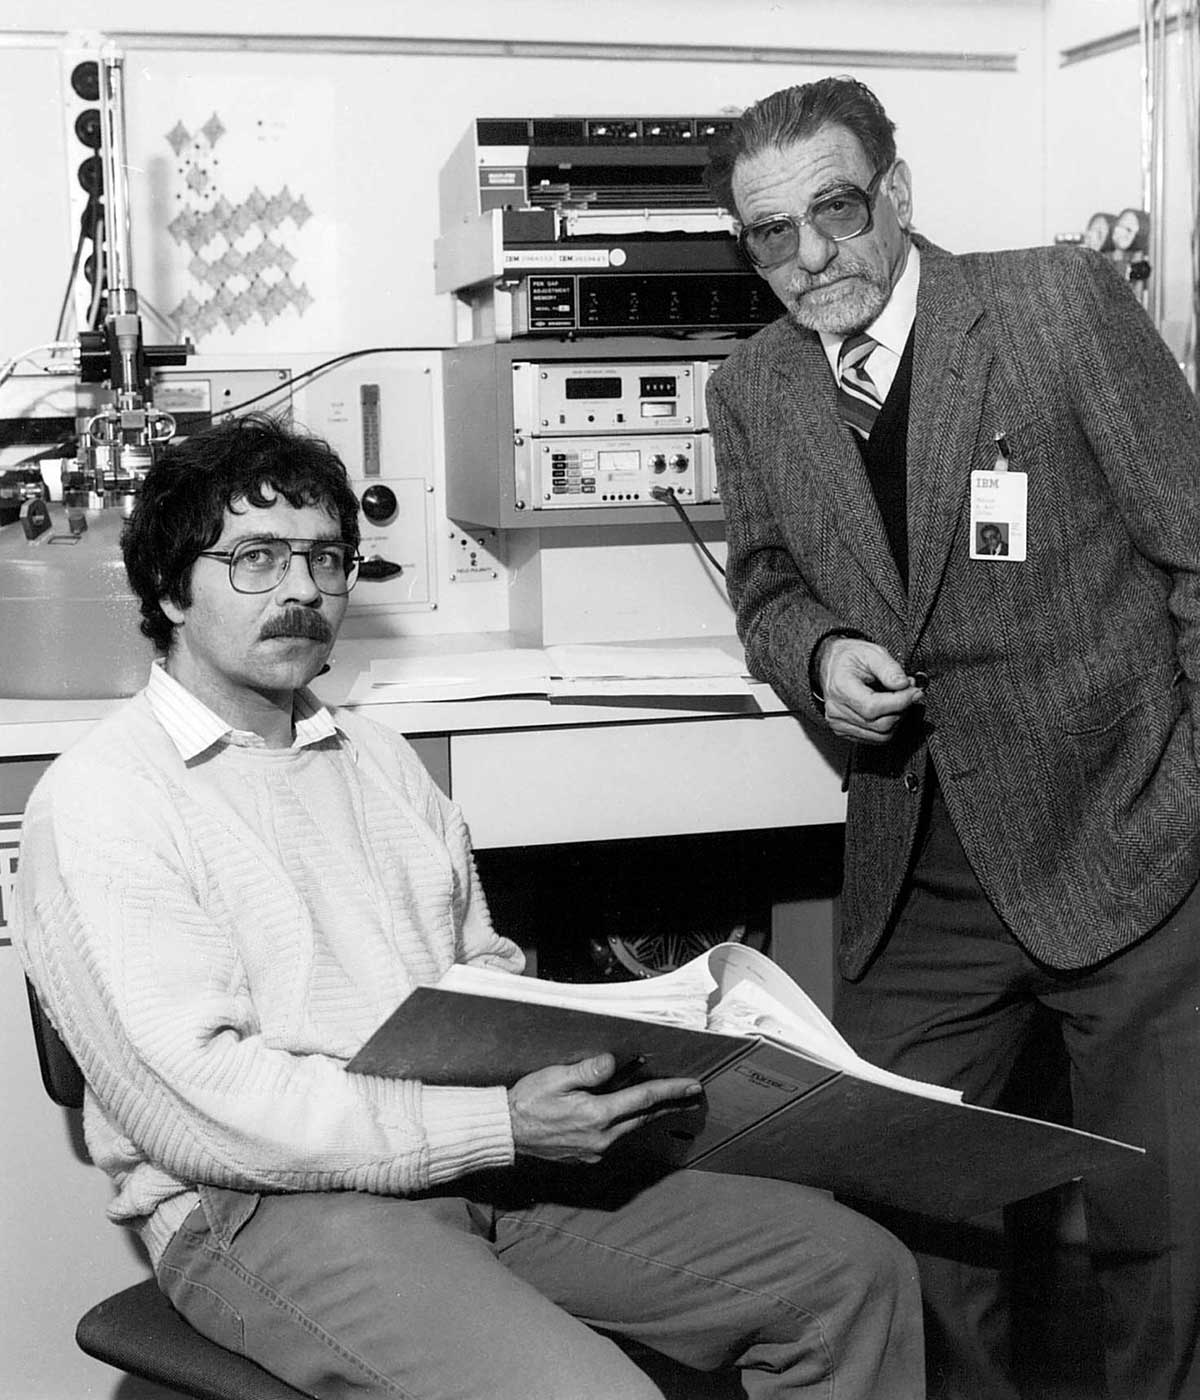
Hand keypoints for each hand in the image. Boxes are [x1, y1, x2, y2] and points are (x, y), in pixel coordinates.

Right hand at [507, 1054, 702, 1163]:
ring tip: (669, 1103)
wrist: (507, 1132)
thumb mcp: (556, 1077)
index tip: (692, 1085)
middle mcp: (602, 1137)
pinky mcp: (587, 1155)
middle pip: (644, 1117)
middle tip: (692, 1094)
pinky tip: (632, 1115)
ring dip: (651, 1114)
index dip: (670, 1091)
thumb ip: (587, 1071)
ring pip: (632, 1128)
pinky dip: (630, 1123)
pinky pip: (617, 1137)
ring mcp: (595, 1150)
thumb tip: (613, 1063)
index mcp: (597, 1115)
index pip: (643, 1099)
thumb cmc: (529, 1101)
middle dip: (670, 1104)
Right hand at [818, 637, 924, 743]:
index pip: (873, 707)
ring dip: (898, 719)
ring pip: (881, 735)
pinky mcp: (844, 731)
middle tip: (910, 691)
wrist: (831, 664)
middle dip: (903, 709)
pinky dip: (889, 726)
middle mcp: (836, 710)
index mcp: (841, 688)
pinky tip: (888, 710)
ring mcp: (839, 723)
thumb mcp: (872, 652)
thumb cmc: (850, 657)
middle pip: (880, 724)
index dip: (900, 702)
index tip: (915, 691)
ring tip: (899, 700)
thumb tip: (903, 684)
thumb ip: (889, 668)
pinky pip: (875, 739)